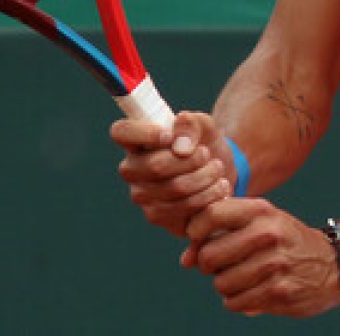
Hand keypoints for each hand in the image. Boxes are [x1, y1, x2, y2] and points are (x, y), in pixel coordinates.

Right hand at [110, 110, 231, 236]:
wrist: (218, 169)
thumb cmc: (202, 141)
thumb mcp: (203, 124)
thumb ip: (191, 124)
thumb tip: (181, 146)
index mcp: (136, 140)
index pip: (121, 131)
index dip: (143, 133)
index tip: (169, 136)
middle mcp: (132, 169)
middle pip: (156, 165)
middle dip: (191, 159)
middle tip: (207, 154)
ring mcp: (142, 195)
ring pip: (175, 188)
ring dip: (204, 177)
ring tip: (217, 169)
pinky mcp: (157, 216)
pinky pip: (183, 209)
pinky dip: (207, 197)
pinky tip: (218, 188)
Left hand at [184, 198, 339, 316]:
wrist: (333, 264)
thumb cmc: (286, 241)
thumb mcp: (262, 222)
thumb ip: (223, 232)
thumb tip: (186, 260)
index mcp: (262, 211)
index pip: (212, 214)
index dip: (195, 230)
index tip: (198, 239)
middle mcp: (267, 234)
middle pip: (210, 255)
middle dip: (208, 265)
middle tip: (221, 264)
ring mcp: (274, 264)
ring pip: (221, 283)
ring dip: (225, 285)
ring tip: (241, 278)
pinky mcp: (279, 291)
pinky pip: (235, 302)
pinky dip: (237, 301)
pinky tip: (251, 291)